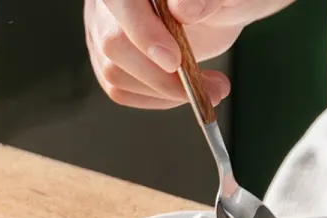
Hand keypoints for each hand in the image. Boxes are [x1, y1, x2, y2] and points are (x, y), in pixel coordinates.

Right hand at [84, 0, 292, 109]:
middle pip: (115, 45)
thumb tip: (183, 8)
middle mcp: (110, 3)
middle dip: (163, 77)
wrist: (221, 10)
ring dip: (167, 93)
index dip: (144, 33)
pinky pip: (123, 91)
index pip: (122, 4)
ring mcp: (105, 31)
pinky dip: (160, 100)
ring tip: (210, 87)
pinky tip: (187, 90)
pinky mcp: (113, 61)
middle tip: (211, 87)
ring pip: (116, 74)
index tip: (175, 61)